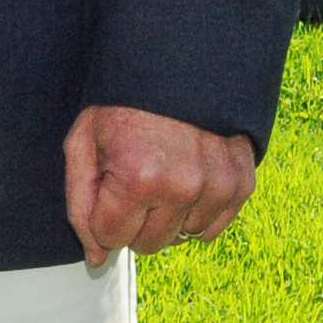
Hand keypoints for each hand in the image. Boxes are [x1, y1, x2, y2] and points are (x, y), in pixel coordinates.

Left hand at [63, 104, 256, 270]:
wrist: (178, 62)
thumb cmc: (123, 102)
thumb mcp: (84, 142)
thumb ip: (81, 206)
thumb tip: (96, 260)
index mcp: (139, 177)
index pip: (111, 238)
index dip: (104, 212)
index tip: (110, 179)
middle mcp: (183, 187)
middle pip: (147, 244)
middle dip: (135, 218)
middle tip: (137, 174)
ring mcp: (217, 185)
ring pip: (181, 238)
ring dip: (168, 215)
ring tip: (164, 171)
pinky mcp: (241, 183)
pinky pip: (212, 228)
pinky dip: (196, 211)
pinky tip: (187, 177)